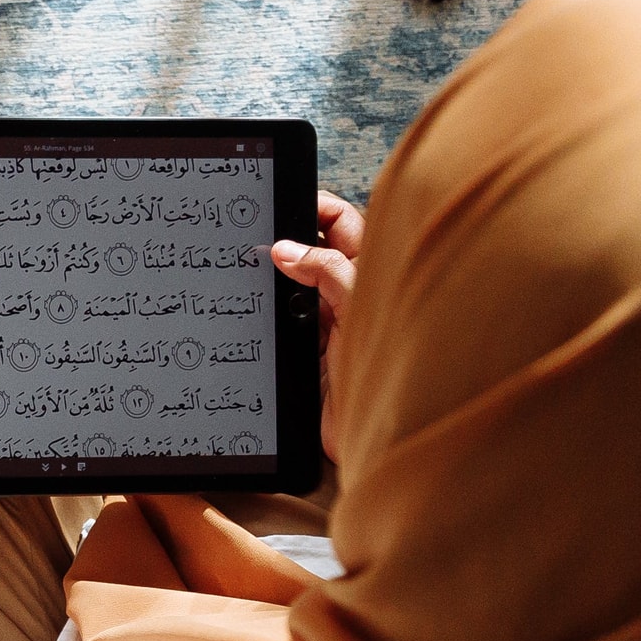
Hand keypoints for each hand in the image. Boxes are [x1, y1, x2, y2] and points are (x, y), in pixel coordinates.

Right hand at [269, 190, 364, 457]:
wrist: (383, 438)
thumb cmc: (395, 373)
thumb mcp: (362, 308)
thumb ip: (328, 272)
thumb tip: (287, 249)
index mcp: (373, 272)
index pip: (342, 223)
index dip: (313, 207)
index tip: (281, 202)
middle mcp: (350, 295)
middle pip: (311, 252)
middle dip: (283, 241)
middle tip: (253, 236)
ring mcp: (328, 325)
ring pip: (291, 289)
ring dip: (270, 283)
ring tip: (245, 271)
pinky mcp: (308, 355)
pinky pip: (280, 326)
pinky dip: (264, 318)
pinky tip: (249, 314)